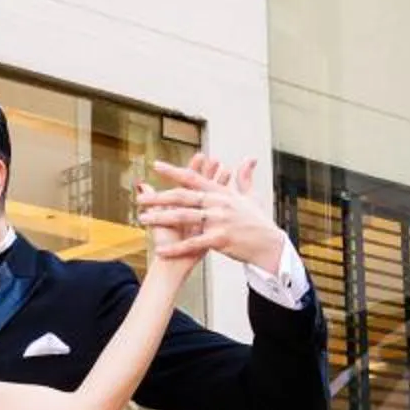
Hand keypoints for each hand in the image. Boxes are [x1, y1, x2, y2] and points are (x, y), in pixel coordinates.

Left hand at [134, 154, 286, 276]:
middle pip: (183, 197)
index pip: (193, 178)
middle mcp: (219, 203)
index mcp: (222, 192)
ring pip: (184, 217)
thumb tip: (249, 158)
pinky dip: (176, 248)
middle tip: (140, 198)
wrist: (269, 245)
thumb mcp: (252, 197)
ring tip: (143, 219)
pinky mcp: (220, 239)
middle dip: (159, 197)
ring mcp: (219, 221)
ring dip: (161, 218)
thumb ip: (245, 178)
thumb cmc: (259, 222)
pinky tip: (160, 250)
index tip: (155, 166)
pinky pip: (193, 244)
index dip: (173, 171)